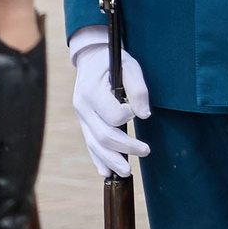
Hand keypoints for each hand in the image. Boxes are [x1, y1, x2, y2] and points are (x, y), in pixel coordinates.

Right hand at [69, 32, 151, 176]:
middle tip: (146, 151)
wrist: (92, 56)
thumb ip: (138, 89)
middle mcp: (82, 107)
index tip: (138, 111)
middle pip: (103, 135)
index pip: (112, 115)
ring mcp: (80, 116)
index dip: (128, 116)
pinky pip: (89, 143)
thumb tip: (144, 115)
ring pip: (94, 144)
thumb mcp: (130, 65)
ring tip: (126, 172)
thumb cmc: (113, 60)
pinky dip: (98, 158)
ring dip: (110, 160)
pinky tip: (106, 171)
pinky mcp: (84, 121)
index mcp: (91, 92)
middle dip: (125, 147)